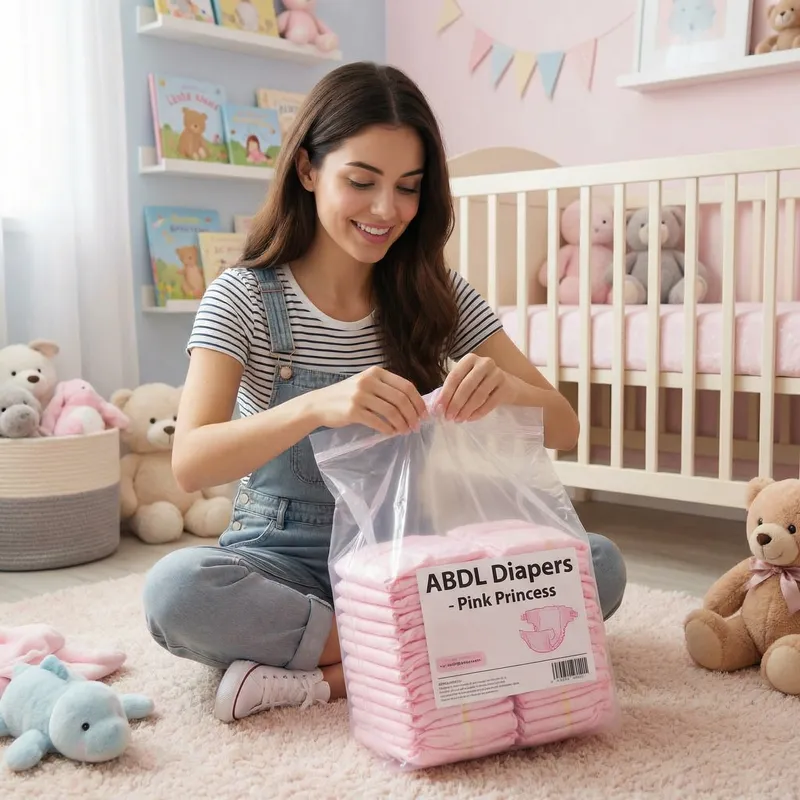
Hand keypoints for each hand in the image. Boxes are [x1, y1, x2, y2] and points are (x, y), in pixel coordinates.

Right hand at [309, 366, 426, 435]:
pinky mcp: (353, 411)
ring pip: (391, 411)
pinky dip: (388, 429)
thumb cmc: (346, 395)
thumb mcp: (366, 384)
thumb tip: (412, 404)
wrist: (319, 404)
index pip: (406, 386)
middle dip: (412, 414)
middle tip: (416, 425)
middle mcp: (368, 381)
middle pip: (401, 399)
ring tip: (405, 430)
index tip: (423, 413)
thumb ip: (386, 389)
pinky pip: (378, 421)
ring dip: (402, 423)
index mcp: (376, 372)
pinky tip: (391, 433)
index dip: (418, 401)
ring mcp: (360, 395)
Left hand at [436, 354, 515, 422]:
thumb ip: (452, 390)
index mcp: (470, 359)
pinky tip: (470, 419)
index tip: (438, 408)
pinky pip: (490, 403)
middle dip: (455, 403)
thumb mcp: (465, 380)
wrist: (507, 385)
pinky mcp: (506, 386)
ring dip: (466, 410)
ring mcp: (497, 373)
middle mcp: (484, 363)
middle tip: (448, 417)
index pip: (454, 376)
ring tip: (458, 419)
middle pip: (466, 386)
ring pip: (478, 395)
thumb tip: (437, 407)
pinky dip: (478, 413)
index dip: (445, 393)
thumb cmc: (480, 383)